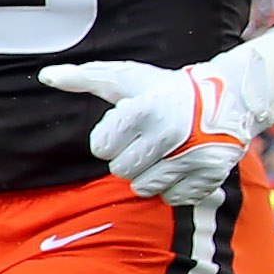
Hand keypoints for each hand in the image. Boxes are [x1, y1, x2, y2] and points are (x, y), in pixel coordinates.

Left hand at [42, 31, 273, 204]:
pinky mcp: (210, 173)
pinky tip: (183, 165)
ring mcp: (192, 156)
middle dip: (128, 158)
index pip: (101, 148)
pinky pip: (173, 199)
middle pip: (121, 171)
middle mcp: (169, 133)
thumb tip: (45, 75)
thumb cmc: (163, 90)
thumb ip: (84, 78)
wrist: (227, 97)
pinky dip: (174, 187)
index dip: (110, 139)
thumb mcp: (126, 79)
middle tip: (147, 141)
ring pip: (144, 189)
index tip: (127, 127)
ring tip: (165, 153)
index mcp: (143, 109)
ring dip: (149, 175)